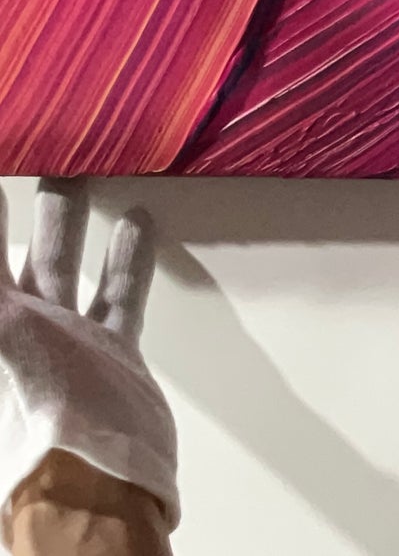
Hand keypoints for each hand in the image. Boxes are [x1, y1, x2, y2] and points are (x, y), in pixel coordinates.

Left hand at [0, 182, 176, 532]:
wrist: (96, 485)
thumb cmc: (39, 423)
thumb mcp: (6, 339)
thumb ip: (1, 299)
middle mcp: (18, 329)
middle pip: (12, 254)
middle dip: (13, 209)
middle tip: (25, 161)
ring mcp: (64, 339)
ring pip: (63, 262)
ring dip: (71, 221)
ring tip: (77, 177)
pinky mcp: (109, 353)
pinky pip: (120, 292)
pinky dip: (130, 257)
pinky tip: (138, 225)